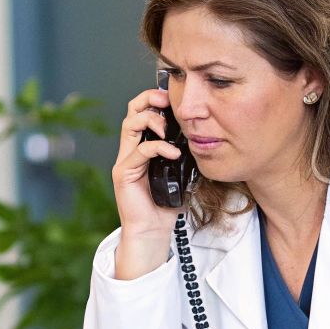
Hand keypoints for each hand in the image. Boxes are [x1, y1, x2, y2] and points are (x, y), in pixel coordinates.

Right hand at [111, 89, 184, 278]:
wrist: (154, 231)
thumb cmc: (168, 203)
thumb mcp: (182, 172)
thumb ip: (186, 153)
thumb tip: (205, 136)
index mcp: (143, 145)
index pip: (143, 112)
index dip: (155, 99)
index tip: (174, 97)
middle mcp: (131, 149)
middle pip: (131, 111)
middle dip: (149, 99)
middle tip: (167, 101)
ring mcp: (125, 160)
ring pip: (129, 125)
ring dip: (151, 119)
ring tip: (168, 128)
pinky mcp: (124, 173)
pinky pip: (139, 151)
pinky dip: (157, 147)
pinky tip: (173, 153)